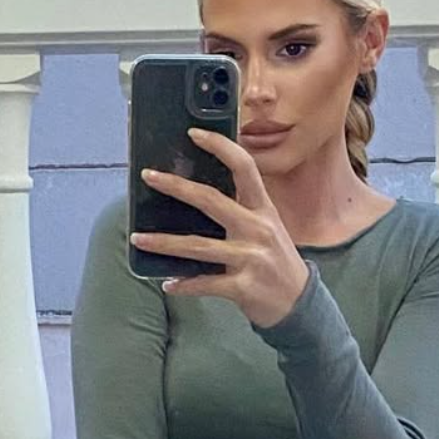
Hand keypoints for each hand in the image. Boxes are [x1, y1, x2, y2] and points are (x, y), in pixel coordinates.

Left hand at [130, 128, 310, 329]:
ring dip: (164, 243)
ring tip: (138, 238)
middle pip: (211, 201)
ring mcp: (251, 259)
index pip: (244, 167)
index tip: (194, 134)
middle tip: (148, 176)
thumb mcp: (268, 229)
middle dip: (176, 186)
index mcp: (264, 210)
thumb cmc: (278, 262)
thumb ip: (242, 212)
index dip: (220, 146)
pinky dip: (184, 284)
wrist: (301, 304)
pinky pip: (205, 284)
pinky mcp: (243, 287)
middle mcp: (258, 229)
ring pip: (198, 246)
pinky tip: (168, 284)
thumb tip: (197, 196)